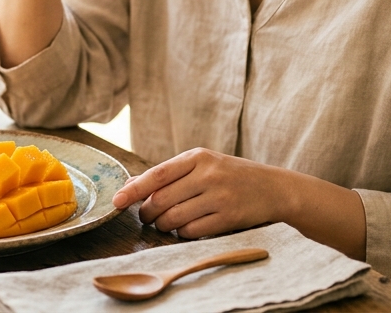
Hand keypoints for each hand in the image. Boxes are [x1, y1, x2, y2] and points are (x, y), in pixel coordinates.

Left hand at [111, 148, 289, 237]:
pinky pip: (191, 232)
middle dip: (147, 213)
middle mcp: (208, 174)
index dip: (133, 190)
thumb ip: (169, 175)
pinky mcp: (228, 218)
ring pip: (173, 219)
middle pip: (161, 200)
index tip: (116, 202)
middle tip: (147, 217)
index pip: (157, 174)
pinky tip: (186, 228)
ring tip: (165, 223)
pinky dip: (182, 234)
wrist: (274, 188)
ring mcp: (219, 197)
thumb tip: (129, 187)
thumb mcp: (202, 165)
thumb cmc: (230, 175)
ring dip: (163, 226)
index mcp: (198, 157)